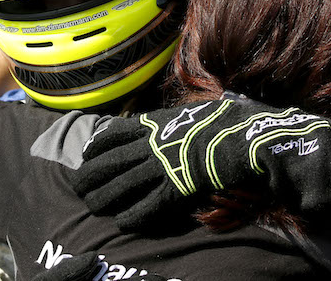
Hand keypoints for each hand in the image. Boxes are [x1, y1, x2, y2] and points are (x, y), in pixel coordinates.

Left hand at [71, 96, 330, 230]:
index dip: (97, 147)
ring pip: (121, 185)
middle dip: (90, 175)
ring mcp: (162, 167)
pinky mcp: (175, 189)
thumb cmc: (234, 122)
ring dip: (104, 197)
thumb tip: (184, 116)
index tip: (88, 155)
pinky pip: (146, 206)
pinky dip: (132, 215)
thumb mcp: (204, 109)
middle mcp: (153, 144)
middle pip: (109, 161)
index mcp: (158, 123)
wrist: (252, 140)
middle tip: (79, 187)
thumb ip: (186, 117)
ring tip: (93, 206)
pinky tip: (123, 221)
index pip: (115, 133)